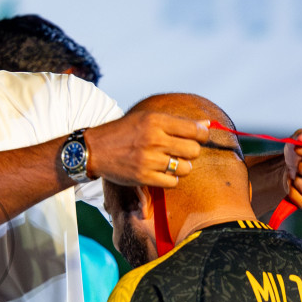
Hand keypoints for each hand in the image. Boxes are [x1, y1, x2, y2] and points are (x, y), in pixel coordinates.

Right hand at [84, 113, 207, 187]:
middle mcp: (154, 139)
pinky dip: (170, 179)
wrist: (94, 150)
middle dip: (191, 152)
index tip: (197, 138)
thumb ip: (177, 122)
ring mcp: (149, 159)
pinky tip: (161, 172)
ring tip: (170, 163)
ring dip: (181, 167)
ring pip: (185, 168)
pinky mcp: (143, 177)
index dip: (202, 135)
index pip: (195, 130)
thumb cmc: (124, 132)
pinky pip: (172, 182)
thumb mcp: (147, 118)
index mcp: (156, 120)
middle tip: (180, 151)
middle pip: (194, 150)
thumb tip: (207, 125)